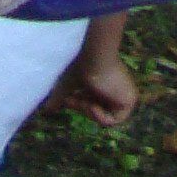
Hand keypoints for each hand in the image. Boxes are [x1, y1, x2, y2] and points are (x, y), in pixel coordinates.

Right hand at [70, 10, 136, 126]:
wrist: (94, 55)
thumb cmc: (80, 64)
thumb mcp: (68, 84)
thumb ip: (60, 97)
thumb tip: (46, 109)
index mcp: (106, 82)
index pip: (91, 102)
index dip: (78, 104)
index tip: (67, 100)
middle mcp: (117, 87)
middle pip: (97, 110)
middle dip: (81, 107)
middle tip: (70, 101)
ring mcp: (125, 94)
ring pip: (104, 116)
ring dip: (89, 111)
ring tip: (85, 101)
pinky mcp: (131, 100)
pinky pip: (114, 121)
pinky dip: (100, 117)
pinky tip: (94, 105)